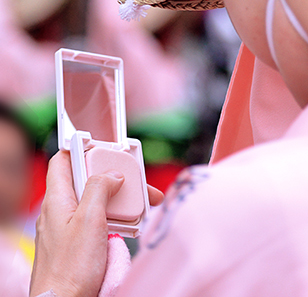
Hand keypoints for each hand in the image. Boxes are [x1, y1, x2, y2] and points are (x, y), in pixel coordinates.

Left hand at [30, 151, 164, 296]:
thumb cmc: (70, 269)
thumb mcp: (90, 220)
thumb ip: (99, 188)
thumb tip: (112, 174)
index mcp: (56, 199)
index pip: (63, 159)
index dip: (83, 148)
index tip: (106, 148)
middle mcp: (58, 211)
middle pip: (85, 180)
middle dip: (112, 177)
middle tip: (135, 180)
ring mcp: (65, 229)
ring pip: (93, 202)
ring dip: (117, 201)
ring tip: (140, 206)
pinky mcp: (74, 245)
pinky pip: (94, 222)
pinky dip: (112, 219)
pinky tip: (127, 227)